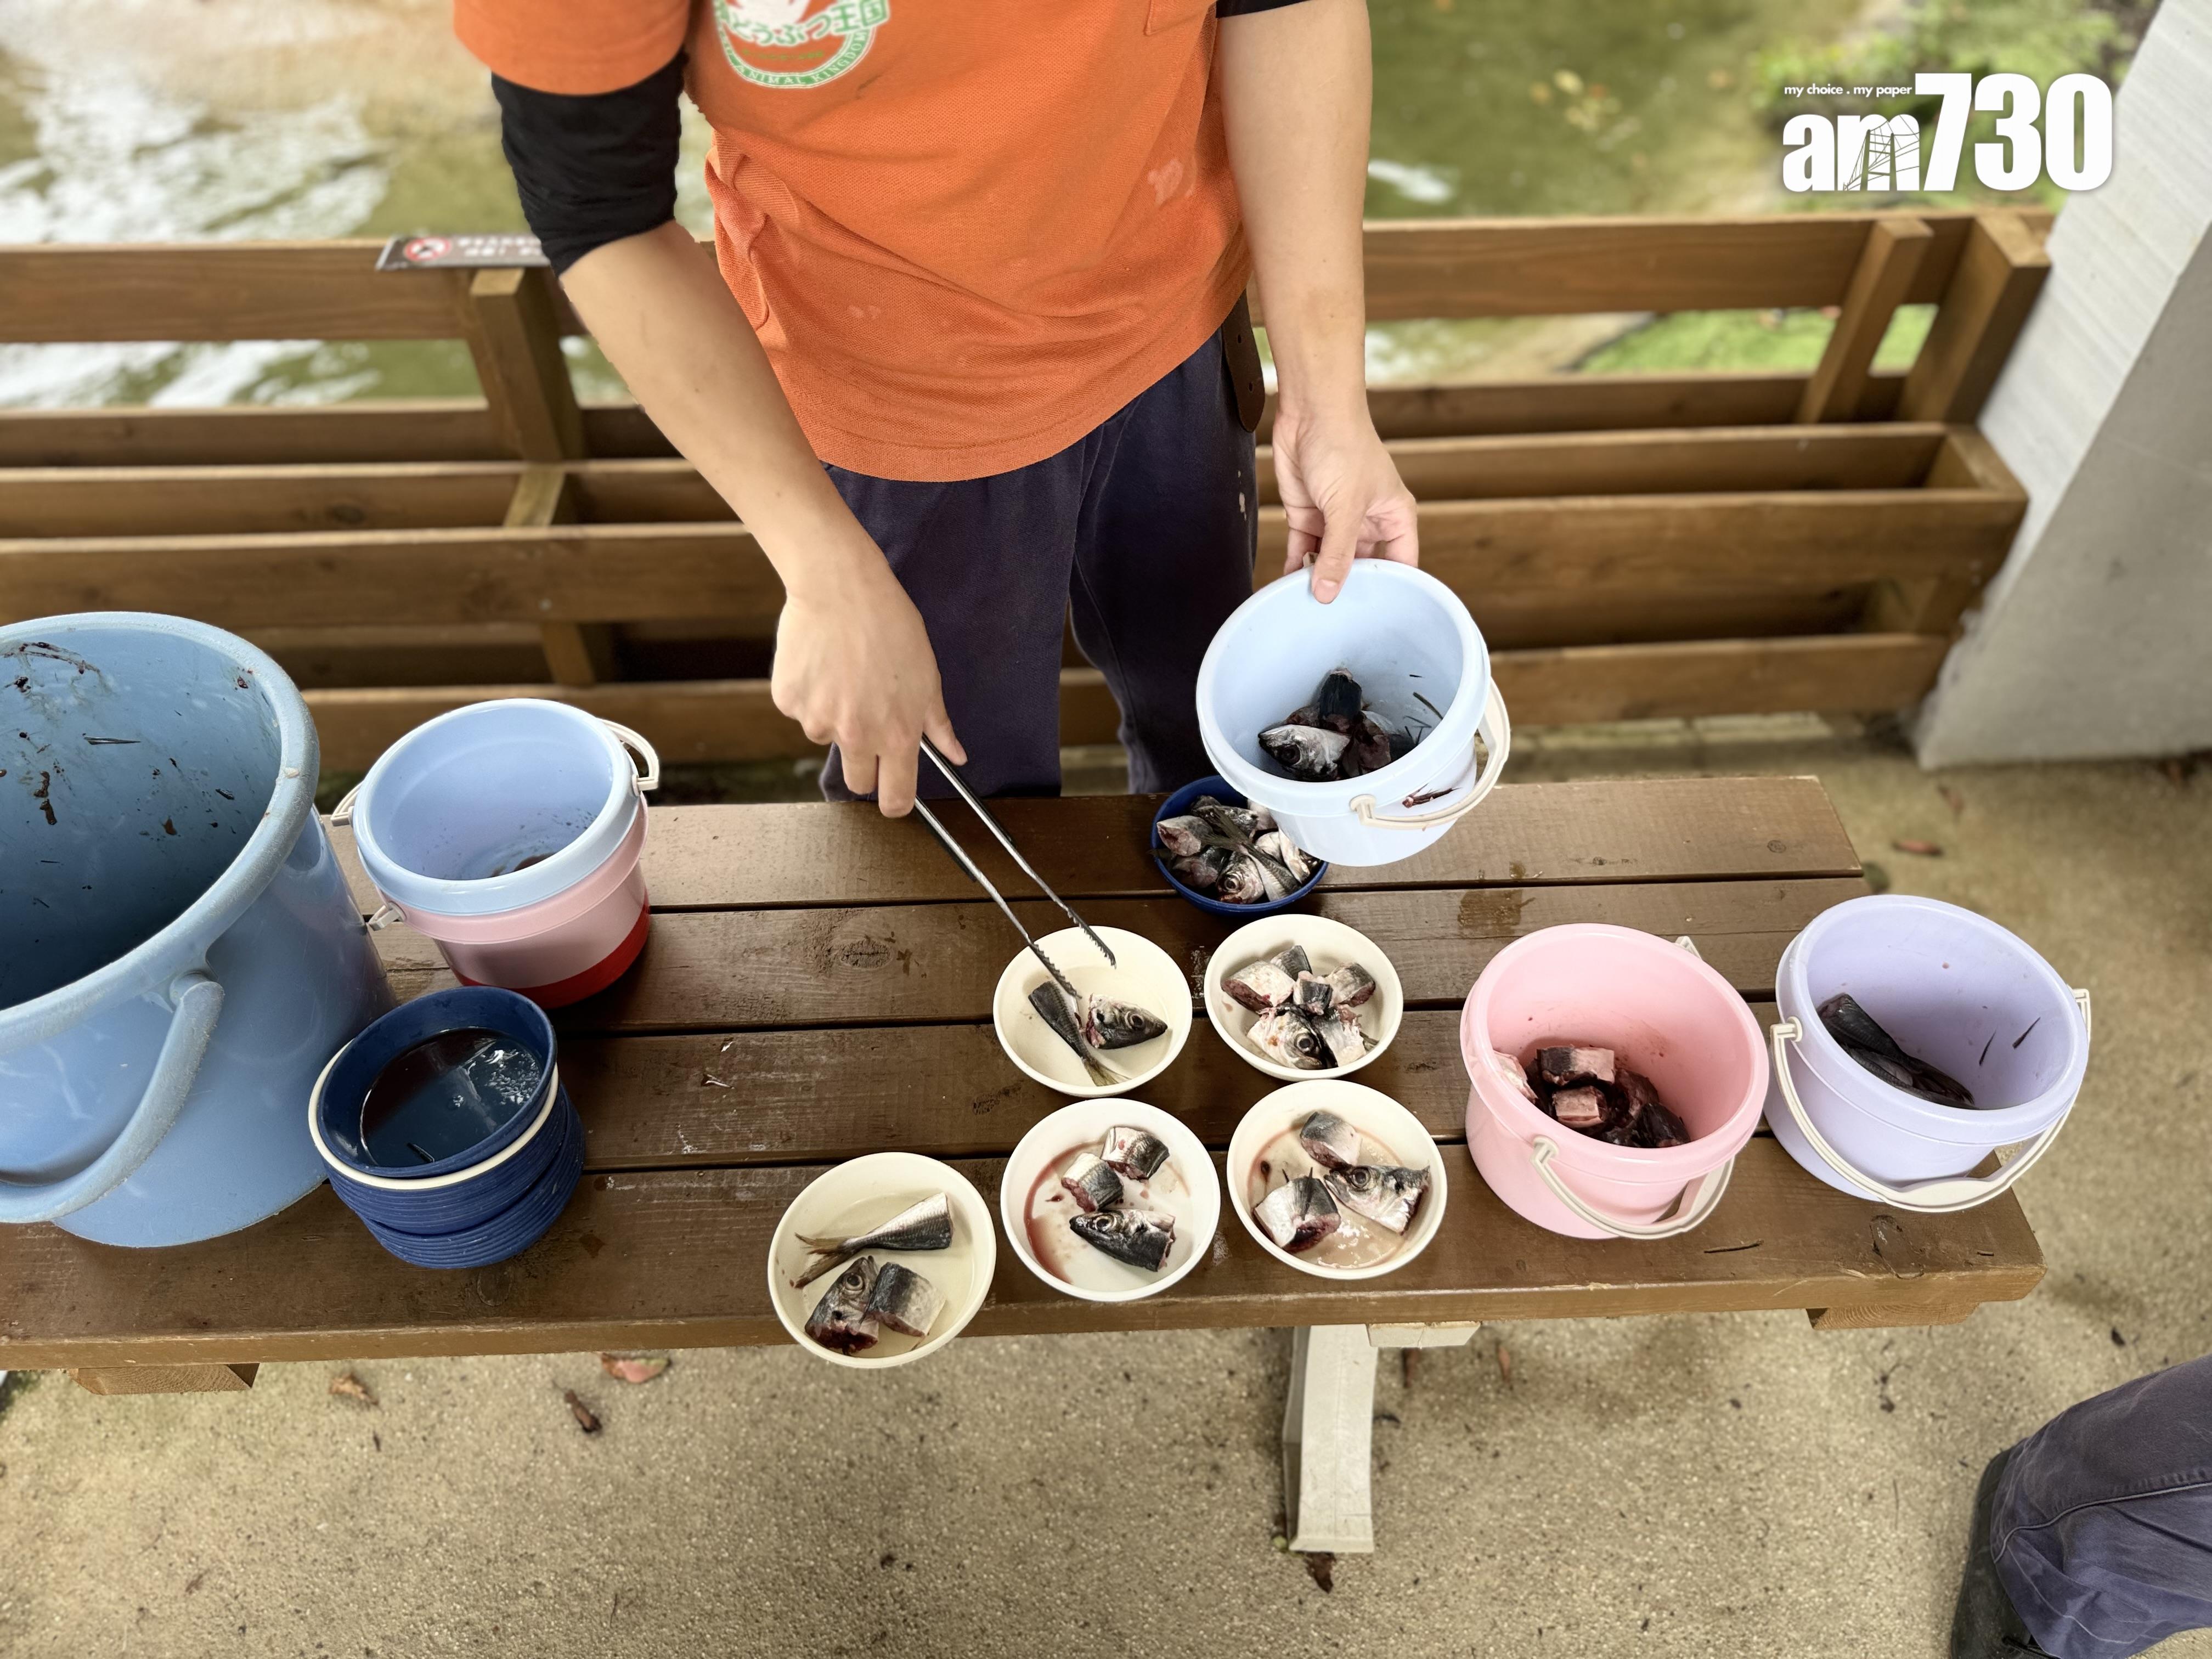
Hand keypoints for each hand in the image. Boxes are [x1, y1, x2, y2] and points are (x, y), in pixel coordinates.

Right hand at [773, 565, 963, 815]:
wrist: (841, 587)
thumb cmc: (891, 626)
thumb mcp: (928, 676)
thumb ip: (938, 724)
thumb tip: (957, 757)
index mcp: (897, 733)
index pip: (895, 798)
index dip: (895, 803)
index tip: (893, 796)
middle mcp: (856, 735)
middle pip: (857, 781)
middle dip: (864, 765)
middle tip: (866, 722)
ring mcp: (818, 719)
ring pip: (826, 737)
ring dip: (834, 717)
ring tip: (845, 674)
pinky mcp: (789, 700)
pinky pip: (800, 710)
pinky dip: (809, 694)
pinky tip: (821, 662)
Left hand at [1272, 409, 1418, 602]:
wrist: (1310, 411)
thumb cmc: (1344, 446)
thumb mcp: (1346, 507)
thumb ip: (1339, 553)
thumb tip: (1329, 594)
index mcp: (1394, 517)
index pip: (1402, 564)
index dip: (1394, 590)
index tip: (1380, 621)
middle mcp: (1368, 523)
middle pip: (1363, 568)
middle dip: (1349, 590)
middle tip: (1337, 623)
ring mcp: (1337, 521)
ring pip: (1330, 562)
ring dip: (1319, 582)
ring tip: (1309, 612)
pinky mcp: (1309, 517)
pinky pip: (1304, 552)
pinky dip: (1296, 568)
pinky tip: (1287, 590)